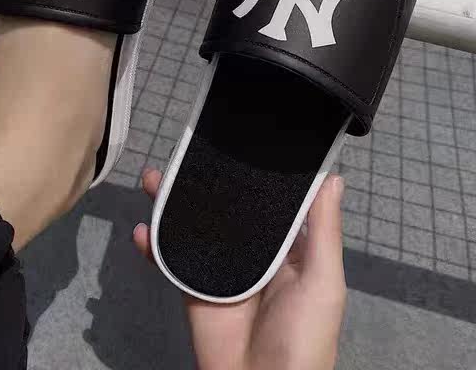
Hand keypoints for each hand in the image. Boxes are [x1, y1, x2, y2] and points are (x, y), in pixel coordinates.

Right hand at [134, 170, 346, 369]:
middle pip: (223, 208)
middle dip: (202, 182)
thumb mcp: (323, 281)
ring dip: (170, 203)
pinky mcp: (194, 286)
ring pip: (192, 226)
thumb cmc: (304, 336)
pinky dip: (153, 245)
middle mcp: (252, 251)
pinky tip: (142, 230)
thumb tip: (333, 177)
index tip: (236, 140)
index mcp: (286, 246)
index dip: (251, 172)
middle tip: (180, 156)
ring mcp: (220, 267)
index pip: (267, 199)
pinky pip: (171, 259)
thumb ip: (324, 231)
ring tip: (152, 179)